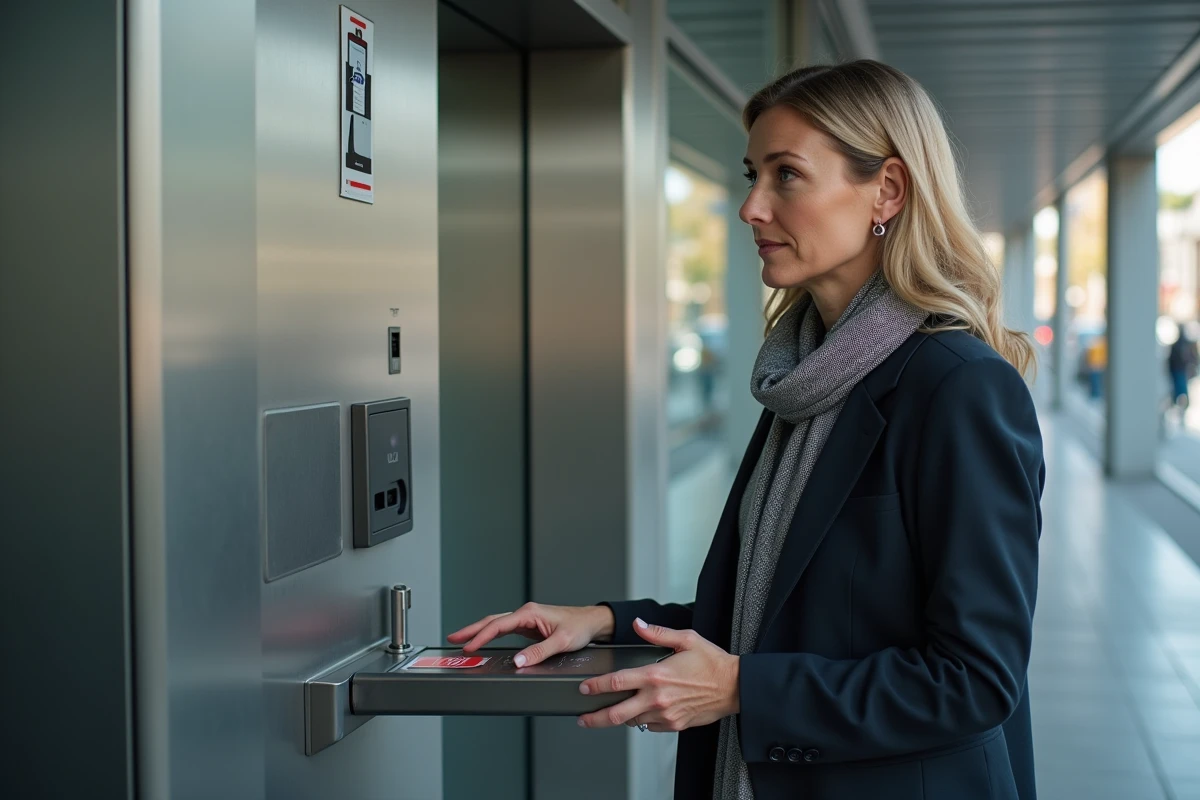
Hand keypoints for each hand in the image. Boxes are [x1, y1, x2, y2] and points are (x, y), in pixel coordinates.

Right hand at [446, 603, 614, 666]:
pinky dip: (492, 635)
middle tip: (452, 638)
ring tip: (462, 639)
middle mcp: (526, 614)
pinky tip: (484, 640)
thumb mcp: (561, 642)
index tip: (469, 647)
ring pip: (497, 625)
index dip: (481, 636)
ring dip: (479, 631)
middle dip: (471, 629)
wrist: (592, 622)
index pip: (499, 625)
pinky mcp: (530, 627)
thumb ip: (539, 652)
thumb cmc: (580, 627)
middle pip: (492, 621)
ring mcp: (527, 620)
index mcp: (530, 613)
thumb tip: (518, 661)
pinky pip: (505, 631)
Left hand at [576, 618, 738, 732]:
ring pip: (632, 722)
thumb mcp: (686, 639)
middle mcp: (657, 698)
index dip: (595, 686)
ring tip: (610, 714)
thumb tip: (638, 624)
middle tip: (583, 718)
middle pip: (616, 713)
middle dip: (595, 718)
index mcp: (656, 675)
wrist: (734, 687)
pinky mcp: (674, 725)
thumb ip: (657, 633)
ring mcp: (666, 715)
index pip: (616, 683)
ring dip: (619, 719)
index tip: (584, 688)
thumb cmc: (712, 663)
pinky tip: (640, 713)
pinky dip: (642, 721)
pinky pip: (650, 726)